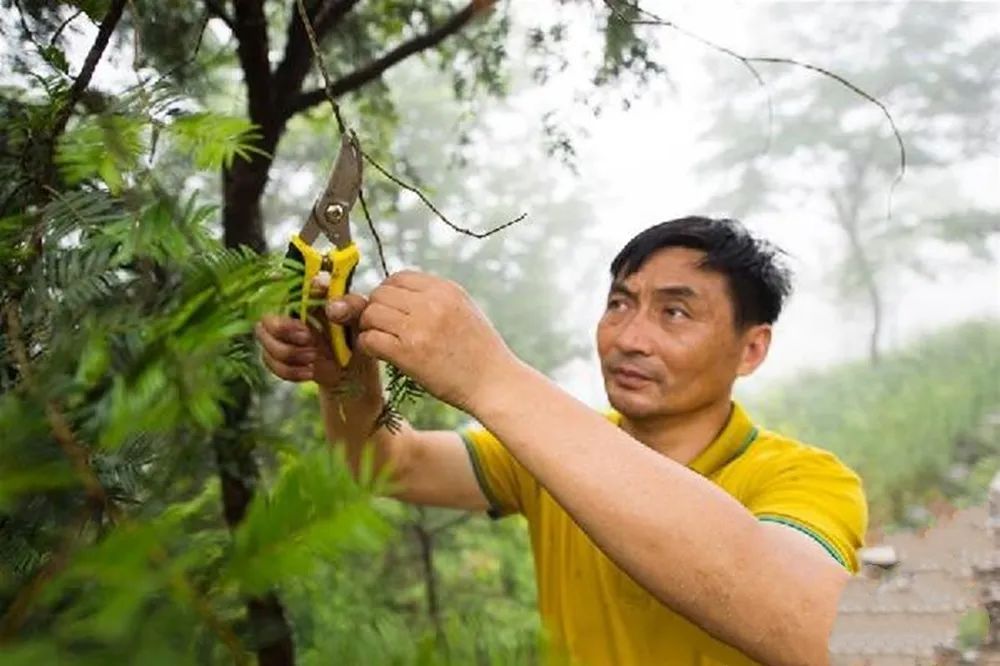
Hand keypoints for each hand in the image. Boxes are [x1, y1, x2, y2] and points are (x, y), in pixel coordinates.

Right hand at [256, 275, 377, 396]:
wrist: (354, 367)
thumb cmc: (356, 335)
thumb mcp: (360, 318)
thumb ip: (350, 305)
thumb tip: (332, 305)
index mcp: (306, 298)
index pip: (282, 289)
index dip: (286, 300)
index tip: (306, 318)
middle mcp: (288, 313)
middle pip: (265, 318)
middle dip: (283, 330)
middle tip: (308, 338)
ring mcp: (280, 336)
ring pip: (265, 342)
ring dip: (289, 353)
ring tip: (313, 358)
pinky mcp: (278, 356)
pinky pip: (270, 362)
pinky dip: (290, 371)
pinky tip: (309, 371)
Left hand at [357, 270, 517, 411]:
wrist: (495, 383)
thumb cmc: (480, 352)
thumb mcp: (465, 310)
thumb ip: (436, 298)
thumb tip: (401, 294)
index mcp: (446, 289)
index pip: (399, 277)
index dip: (389, 294)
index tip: (392, 310)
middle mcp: (432, 303)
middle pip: (380, 293)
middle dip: (376, 309)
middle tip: (382, 328)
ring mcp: (419, 327)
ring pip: (371, 314)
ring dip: (369, 328)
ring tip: (380, 341)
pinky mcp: (408, 353)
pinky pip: (370, 339)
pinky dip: (368, 346)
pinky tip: (380, 354)